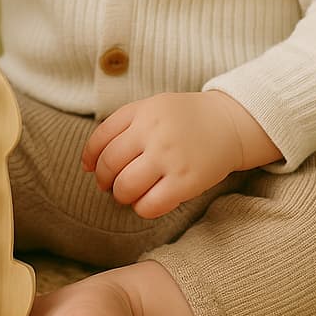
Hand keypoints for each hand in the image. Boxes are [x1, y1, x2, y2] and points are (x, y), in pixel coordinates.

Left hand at [82, 91, 281, 218]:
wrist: (227, 123)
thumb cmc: (184, 118)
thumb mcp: (152, 107)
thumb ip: (122, 126)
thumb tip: (87, 162)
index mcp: (142, 111)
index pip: (100, 138)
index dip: (89, 158)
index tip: (90, 168)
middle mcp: (152, 132)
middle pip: (109, 165)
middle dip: (104, 180)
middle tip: (110, 185)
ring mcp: (169, 157)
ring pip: (125, 188)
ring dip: (121, 196)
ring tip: (129, 193)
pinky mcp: (186, 181)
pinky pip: (150, 205)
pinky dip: (142, 208)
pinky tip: (147, 201)